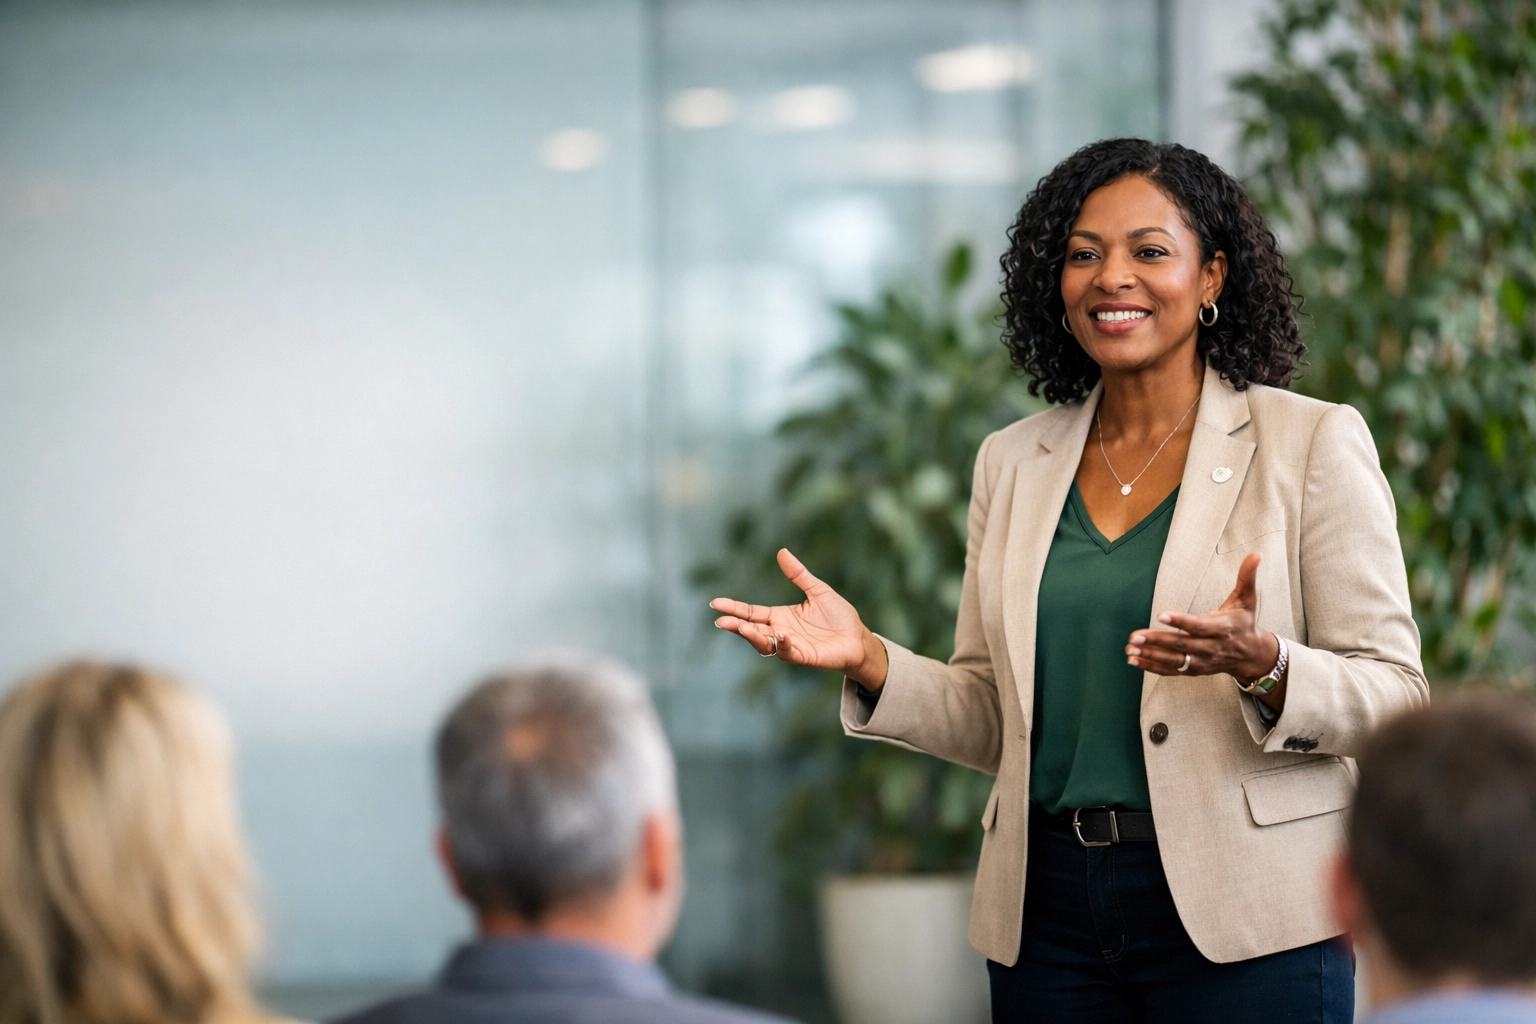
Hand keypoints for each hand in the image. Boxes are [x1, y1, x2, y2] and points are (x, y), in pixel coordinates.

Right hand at [710, 549, 889, 689]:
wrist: (858, 638)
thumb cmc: (838, 616)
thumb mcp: (817, 590)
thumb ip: (798, 574)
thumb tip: (781, 551)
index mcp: (780, 616)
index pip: (751, 612)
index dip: (734, 608)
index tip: (716, 603)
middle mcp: (780, 632)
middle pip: (751, 629)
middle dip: (736, 625)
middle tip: (721, 621)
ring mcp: (790, 646)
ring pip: (764, 644)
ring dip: (753, 637)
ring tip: (742, 627)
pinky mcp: (803, 657)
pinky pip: (787, 652)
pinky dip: (782, 645)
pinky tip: (780, 635)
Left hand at [1125, 552, 1283, 699]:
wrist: (1251, 654)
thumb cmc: (1243, 623)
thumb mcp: (1247, 599)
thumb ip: (1247, 577)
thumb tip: (1256, 554)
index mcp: (1221, 628)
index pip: (1198, 626)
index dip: (1180, 621)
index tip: (1161, 614)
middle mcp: (1210, 647)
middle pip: (1181, 645)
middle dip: (1157, 641)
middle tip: (1135, 636)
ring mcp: (1201, 661)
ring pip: (1174, 661)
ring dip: (1151, 656)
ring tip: (1130, 649)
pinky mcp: (1193, 670)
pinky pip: (1171, 671)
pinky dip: (1152, 667)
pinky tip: (1134, 660)